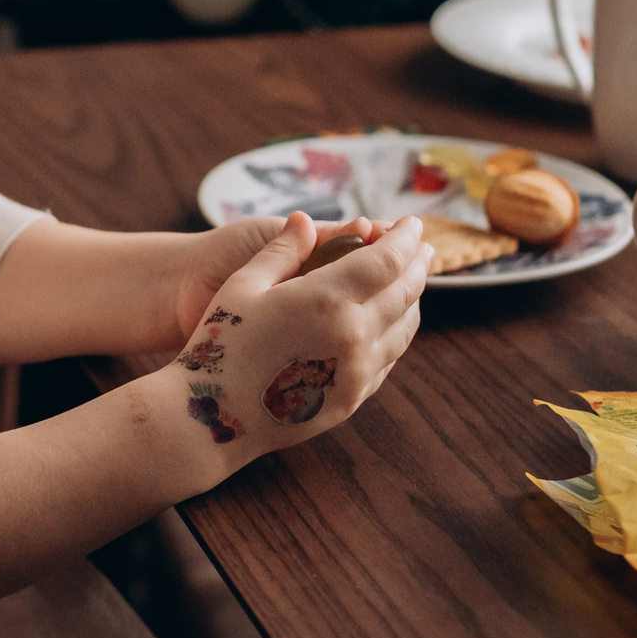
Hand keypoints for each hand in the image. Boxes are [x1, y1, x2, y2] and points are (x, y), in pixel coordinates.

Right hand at [159, 214, 428, 463]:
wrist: (213, 417)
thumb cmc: (221, 344)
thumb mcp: (243, 285)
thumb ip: (282, 250)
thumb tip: (305, 220)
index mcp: (327, 300)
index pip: (387, 260)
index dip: (405, 238)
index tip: (413, 224)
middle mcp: (354, 335)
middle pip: (405, 292)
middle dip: (418, 264)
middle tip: (423, 246)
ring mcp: (358, 372)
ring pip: (405, 328)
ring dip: (413, 299)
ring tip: (411, 281)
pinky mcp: (353, 398)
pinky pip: (389, 359)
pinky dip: (397, 333)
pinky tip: (389, 323)